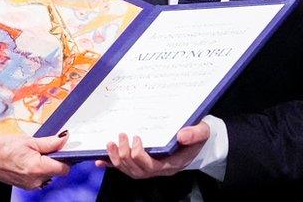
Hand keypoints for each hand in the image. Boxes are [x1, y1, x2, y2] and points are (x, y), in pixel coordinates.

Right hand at [0, 133, 70, 189]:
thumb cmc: (3, 147)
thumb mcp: (28, 140)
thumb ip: (49, 142)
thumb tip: (64, 139)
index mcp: (38, 168)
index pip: (64, 168)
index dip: (66, 158)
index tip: (63, 149)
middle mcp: (36, 180)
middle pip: (56, 172)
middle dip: (54, 160)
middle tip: (44, 147)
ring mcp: (30, 185)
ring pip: (47, 175)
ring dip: (45, 164)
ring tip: (32, 153)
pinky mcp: (24, 185)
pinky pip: (38, 178)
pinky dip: (37, 169)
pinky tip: (27, 160)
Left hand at [94, 122, 209, 178]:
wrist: (196, 136)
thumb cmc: (197, 133)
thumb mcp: (203, 131)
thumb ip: (195, 133)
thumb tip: (182, 135)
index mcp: (172, 164)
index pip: (152, 167)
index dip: (140, 156)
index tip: (137, 138)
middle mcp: (159, 168)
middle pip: (137, 171)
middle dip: (125, 156)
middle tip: (122, 135)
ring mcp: (149, 166)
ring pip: (128, 171)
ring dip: (116, 159)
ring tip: (110, 143)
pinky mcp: (141, 161)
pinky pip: (124, 167)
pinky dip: (111, 164)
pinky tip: (99, 160)